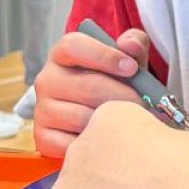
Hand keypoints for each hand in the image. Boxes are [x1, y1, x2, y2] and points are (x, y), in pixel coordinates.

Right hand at [15, 102, 188, 188]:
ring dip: (116, 155)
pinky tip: (153, 143)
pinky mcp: (105, 119)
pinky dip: (131, 127)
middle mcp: (63, 186)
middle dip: (99, 185)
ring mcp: (82, 149)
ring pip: (96, 148)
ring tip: (151, 171)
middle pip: (74, 181)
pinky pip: (115, 120)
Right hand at [31, 27, 152, 157]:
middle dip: (122, 95)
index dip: (104, 56)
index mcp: (62, 54)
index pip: (73, 46)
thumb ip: (133, 44)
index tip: (132, 68)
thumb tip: (129, 46)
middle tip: (145, 104)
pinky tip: (110, 139)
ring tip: (132, 122)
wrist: (98, 114)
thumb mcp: (126, 59)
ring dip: (112, 122)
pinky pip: (73, 144)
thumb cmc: (114, 81)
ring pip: (83, 117)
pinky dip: (96, 144)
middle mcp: (47, 80)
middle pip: (87, 85)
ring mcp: (42, 110)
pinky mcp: (44, 138)